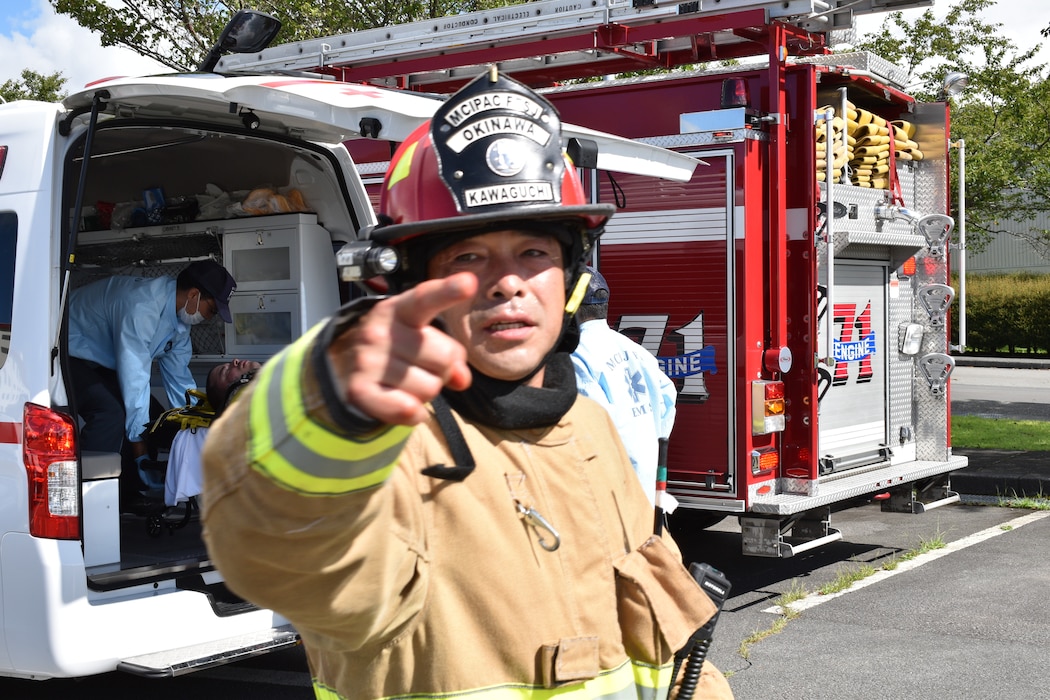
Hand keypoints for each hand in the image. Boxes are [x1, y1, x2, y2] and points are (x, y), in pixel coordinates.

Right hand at [328, 273, 475, 425]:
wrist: (343, 366)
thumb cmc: (395, 348)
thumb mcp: (422, 338)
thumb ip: (450, 353)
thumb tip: (462, 379)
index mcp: (399, 310)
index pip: (425, 299)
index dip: (448, 291)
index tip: (468, 283)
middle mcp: (380, 332)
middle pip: (445, 358)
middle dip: (443, 369)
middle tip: (423, 367)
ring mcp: (367, 361)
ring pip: (430, 388)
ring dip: (427, 392)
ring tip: (407, 382)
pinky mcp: (359, 391)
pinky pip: (407, 410)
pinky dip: (415, 413)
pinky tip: (404, 402)